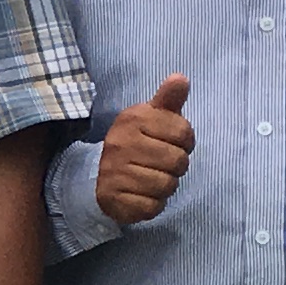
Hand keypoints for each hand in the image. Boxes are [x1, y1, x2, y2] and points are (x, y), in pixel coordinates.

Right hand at [94, 74, 193, 223]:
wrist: (100, 175)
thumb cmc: (137, 143)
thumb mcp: (151, 117)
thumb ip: (168, 99)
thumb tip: (181, 78)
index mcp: (133, 118)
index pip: (184, 133)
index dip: (185, 142)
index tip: (171, 143)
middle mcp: (120, 143)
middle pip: (178, 161)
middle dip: (176, 167)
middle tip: (161, 164)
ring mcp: (114, 171)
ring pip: (167, 185)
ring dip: (165, 186)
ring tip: (152, 178)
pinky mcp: (113, 198)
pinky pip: (152, 206)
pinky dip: (154, 204)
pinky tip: (142, 194)